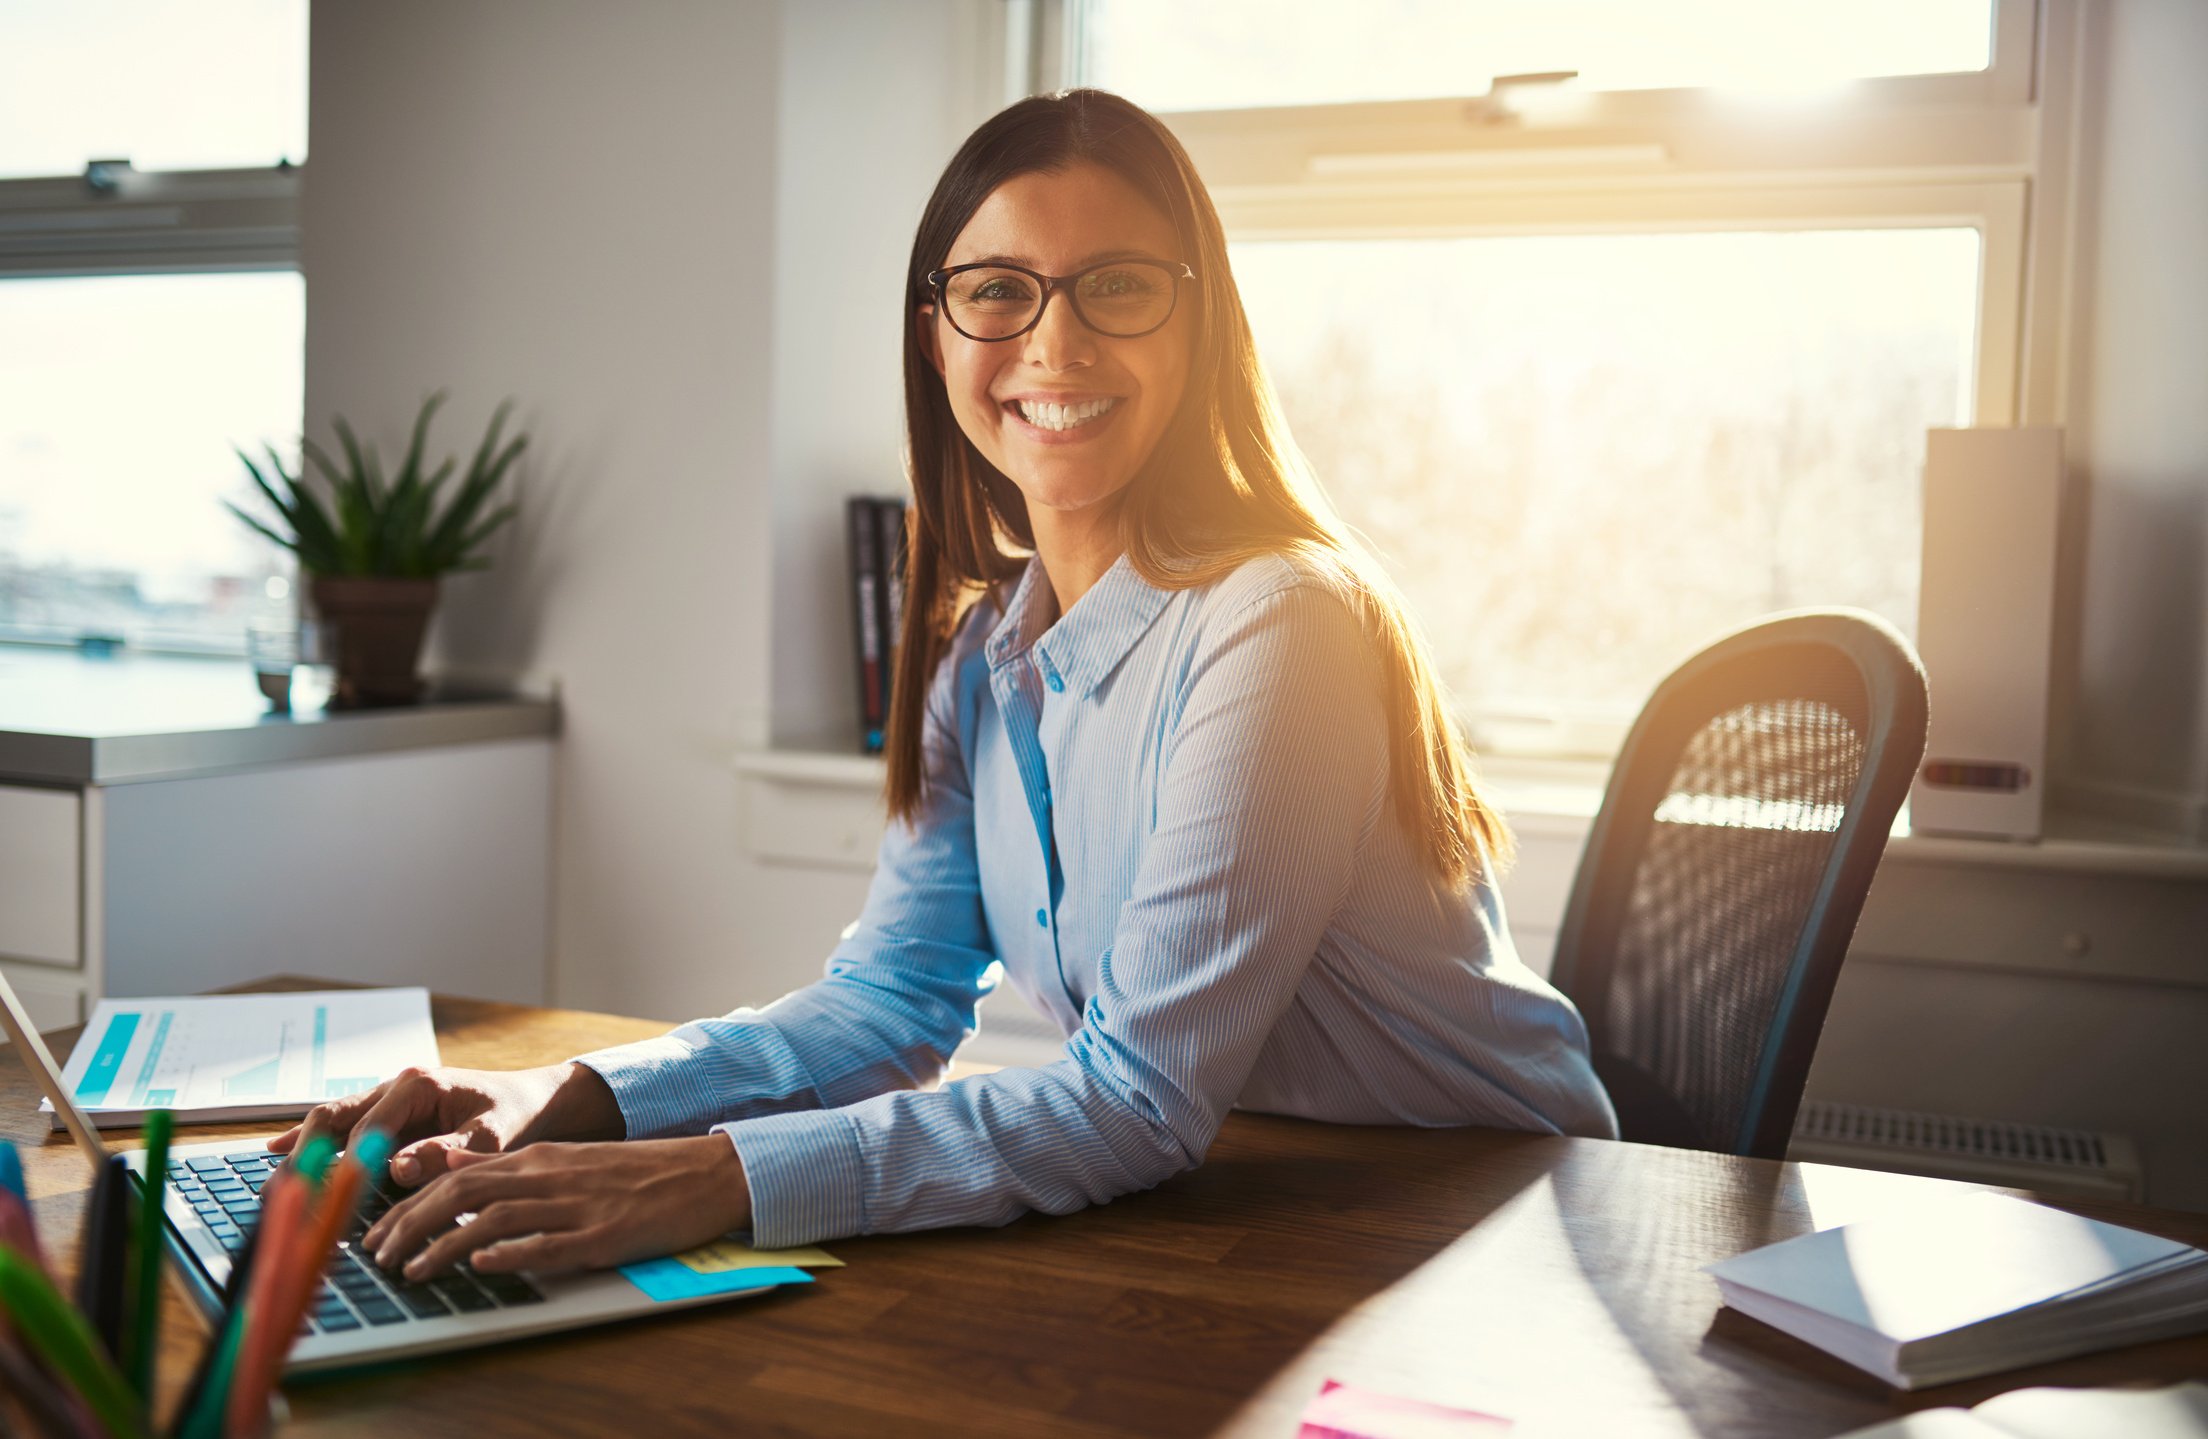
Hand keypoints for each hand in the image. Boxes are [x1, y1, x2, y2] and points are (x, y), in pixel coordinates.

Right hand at [267, 1062, 624, 1185]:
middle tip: (282, 1194)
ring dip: (302, 1150)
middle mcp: (394, 1086)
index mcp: (418, 1086)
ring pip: (331, 1121)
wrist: (533, 1099)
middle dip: (306, 1156)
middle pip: (334, 1119)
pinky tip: (276, 1151)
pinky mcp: (386, 1112)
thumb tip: (397, 1169)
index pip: (368, 1131)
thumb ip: (447, 1152)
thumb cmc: (516, 1115)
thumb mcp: (492, 1136)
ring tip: (273, 1187)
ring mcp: (386, 1097)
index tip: (328, 1201)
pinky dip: (311, 1138)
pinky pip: (340, 1123)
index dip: (348, 1168)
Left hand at [361, 1136, 751, 1278]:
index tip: (377, 1234)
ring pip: (496, 1219)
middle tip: (379, 1256)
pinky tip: (483, 1266)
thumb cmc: (633, 1173)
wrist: (700, 1174)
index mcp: (538, 1158)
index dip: (409, 1206)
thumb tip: (447, 1165)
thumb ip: (504, 1164)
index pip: (456, 1177)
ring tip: (413, 1271)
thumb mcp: (564, 1160)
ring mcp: (576, 1205)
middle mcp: (550, 1176)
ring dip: (446, 1246)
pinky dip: (512, 1254)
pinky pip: (550, 1244)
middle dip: (412, 1225)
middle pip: (464, 1194)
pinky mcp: (604, 1234)